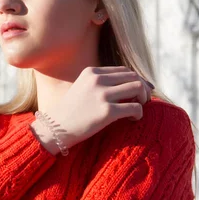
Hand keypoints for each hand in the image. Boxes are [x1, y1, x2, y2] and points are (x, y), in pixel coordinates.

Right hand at [33, 66, 153, 151]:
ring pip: (137, 88)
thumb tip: (128, 83)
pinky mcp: (107, 112)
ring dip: (143, 98)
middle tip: (142, 100)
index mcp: (92, 72)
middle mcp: (97, 80)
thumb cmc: (70, 112)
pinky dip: (139, 113)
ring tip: (139, 107)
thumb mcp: (82, 88)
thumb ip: (100, 83)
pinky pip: (134, 107)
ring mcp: (102, 95)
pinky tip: (133, 119)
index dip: (135, 80)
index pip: (124, 70)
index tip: (139, 91)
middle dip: (143, 88)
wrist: (55, 129)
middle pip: (133, 77)